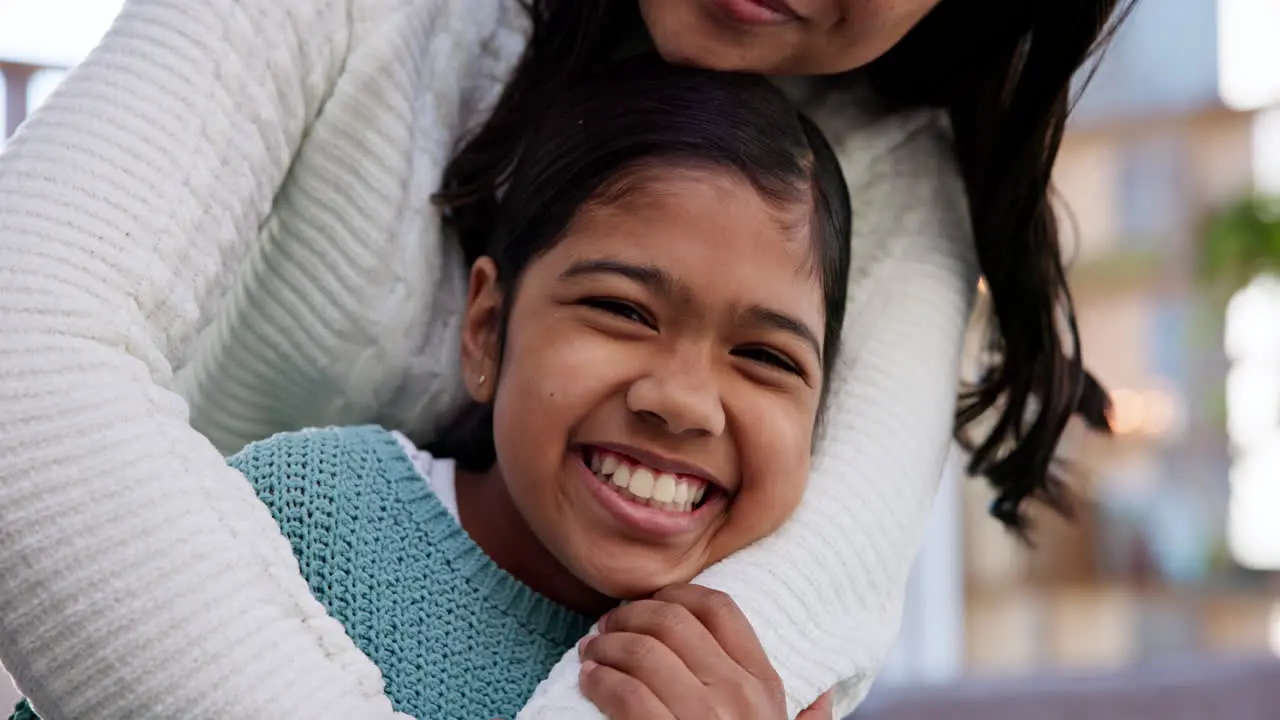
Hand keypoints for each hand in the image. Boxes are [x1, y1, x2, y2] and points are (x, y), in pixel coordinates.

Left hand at [578, 584, 833, 718]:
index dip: (675, 594)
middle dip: (630, 615)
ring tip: (591, 652)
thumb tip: (823, 699)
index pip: (719, 609)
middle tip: (606, 625)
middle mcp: (738, 696)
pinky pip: (626, 693)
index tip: (649, 602)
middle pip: (672, 621)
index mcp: (764, 688)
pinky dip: (600, 680)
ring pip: (643, 652)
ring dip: (606, 645)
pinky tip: (589, 681)